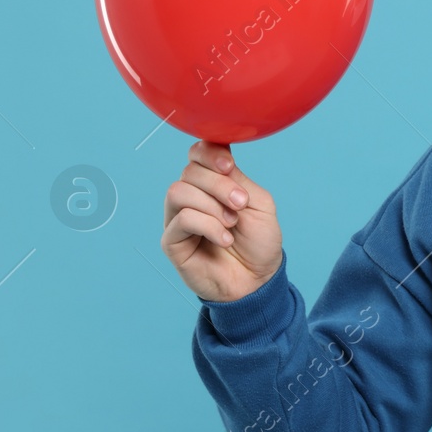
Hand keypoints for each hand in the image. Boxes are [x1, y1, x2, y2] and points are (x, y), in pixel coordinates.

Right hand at [162, 140, 282, 302]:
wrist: (258, 279)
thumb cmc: (259, 241)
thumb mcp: (258, 203)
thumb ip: (238, 179)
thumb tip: (219, 157)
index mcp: (213, 183)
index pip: (197, 153)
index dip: (209, 153)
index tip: (230, 165)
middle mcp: (192, 196)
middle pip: (190, 171)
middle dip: (219, 185)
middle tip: (241, 204)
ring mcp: (178, 218)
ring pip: (179, 191)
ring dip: (212, 205)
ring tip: (232, 223)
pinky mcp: (172, 241)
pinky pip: (182, 219)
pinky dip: (208, 225)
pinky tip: (225, 238)